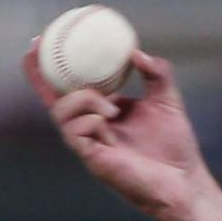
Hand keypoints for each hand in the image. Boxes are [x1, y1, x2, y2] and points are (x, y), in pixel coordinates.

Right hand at [22, 44, 220, 220]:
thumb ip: (156, 73)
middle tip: (38, 48)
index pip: (74, 86)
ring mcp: (89, 144)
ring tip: (111, 107)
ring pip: (62, 112)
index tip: (46, 39)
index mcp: (103, 112)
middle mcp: (91, 127)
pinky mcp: (92, 159)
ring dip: (83, 100)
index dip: (57, 67)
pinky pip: (75, 132)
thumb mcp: (167, 100)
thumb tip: (135, 52)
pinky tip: (109, 122)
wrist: (184, 181)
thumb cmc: (175, 146)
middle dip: (39, 74)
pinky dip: (90, 120)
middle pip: (54, 98)